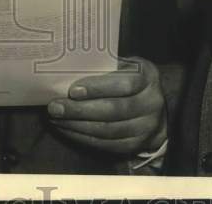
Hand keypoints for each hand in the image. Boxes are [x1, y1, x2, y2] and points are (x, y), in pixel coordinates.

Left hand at [46, 57, 166, 154]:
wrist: (155, 108)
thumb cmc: (132, 79)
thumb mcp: (125, 66)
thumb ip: (106, 67)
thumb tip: (71, 70)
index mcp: (147, 78)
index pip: (124, 84)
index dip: (98, 88)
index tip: (73, 91)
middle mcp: (151, 103)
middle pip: (114, 110)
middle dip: (80, 110)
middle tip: (56, 107)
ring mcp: (145, 127)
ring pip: (108, 130)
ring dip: (78, 126)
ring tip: (56, 119)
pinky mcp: (136, 145)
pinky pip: (107, 144)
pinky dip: (84, 138)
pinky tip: (68, 130)